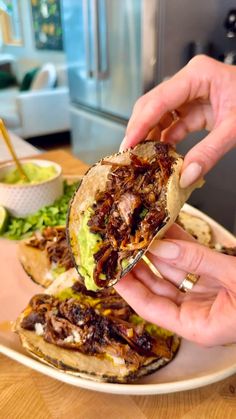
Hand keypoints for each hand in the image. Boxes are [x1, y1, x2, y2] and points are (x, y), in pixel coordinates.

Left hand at [115, 225, 235, 345]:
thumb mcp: (234, 277)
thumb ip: (197, 261)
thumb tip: (161, 247)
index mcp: (198, 326)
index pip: (150, 307)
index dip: (128, 287)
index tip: (109, 270)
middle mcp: (197, 311)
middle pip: (156, 287)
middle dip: (138, 264)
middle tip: (120, 244)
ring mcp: (205, 293)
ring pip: (172, 270)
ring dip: (157, 249)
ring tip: (138, 231)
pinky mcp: (215, 278)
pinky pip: (191, 259)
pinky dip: (179, 243)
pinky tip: (164, 228)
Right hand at [120, 55, 235, 187]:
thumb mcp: (235, 127)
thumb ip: (209, 153)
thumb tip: (185, 176)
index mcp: (197, 75)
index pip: (158, 100)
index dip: (139, 124)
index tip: (128, 145)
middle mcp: (189, 82)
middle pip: (153, 106)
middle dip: (140, 131)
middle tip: (129, 154)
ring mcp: (190, 95)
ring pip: (159, 117)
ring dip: (151, 138)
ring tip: (143, 158)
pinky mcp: (194, 109)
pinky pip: (173, 126)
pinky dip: (167, 141)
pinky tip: (162, 156)